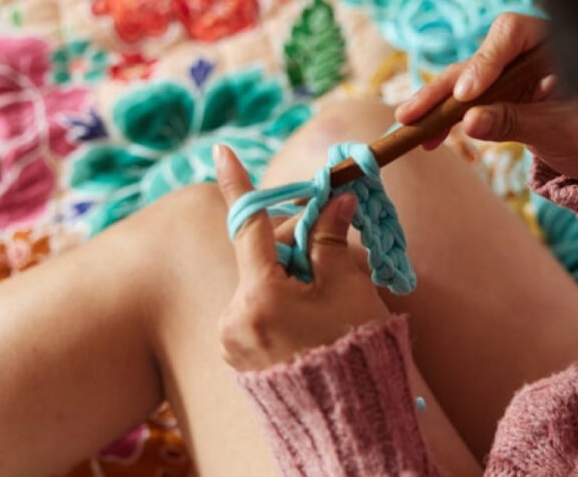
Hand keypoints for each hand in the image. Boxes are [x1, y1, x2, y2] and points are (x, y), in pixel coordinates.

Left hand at [214, 146, 390, 370]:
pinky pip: (257, 314)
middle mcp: (233, 318)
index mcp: (259, 296)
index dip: (238, 184)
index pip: (246, 225)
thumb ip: (330, 240)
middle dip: (294, 246)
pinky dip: (283, 304)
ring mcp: (231, 342)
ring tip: (330, 297)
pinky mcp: (238, 360)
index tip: (222, 151)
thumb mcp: (348, 289)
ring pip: (261, 286)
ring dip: (292, 278)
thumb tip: (333, 200)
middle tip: (333, 240)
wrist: (349, 426)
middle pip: (260, 258)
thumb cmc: (355, 353)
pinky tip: (314, 320)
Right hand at [395, 13, 577, 180]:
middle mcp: (528, 49)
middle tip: (413, 113)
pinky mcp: (499, 94)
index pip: (512, 32)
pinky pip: (467, 103)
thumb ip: (517, 122)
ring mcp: (511, 72)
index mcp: (558, 39)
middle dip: (444, 88)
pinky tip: (428, 137)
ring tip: (409, 126)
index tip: (468, 93)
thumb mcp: (563, 129)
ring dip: (436, 105)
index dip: (486, 59)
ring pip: (465, 81)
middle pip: (478, 58)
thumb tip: (469, 123)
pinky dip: (447, 119)